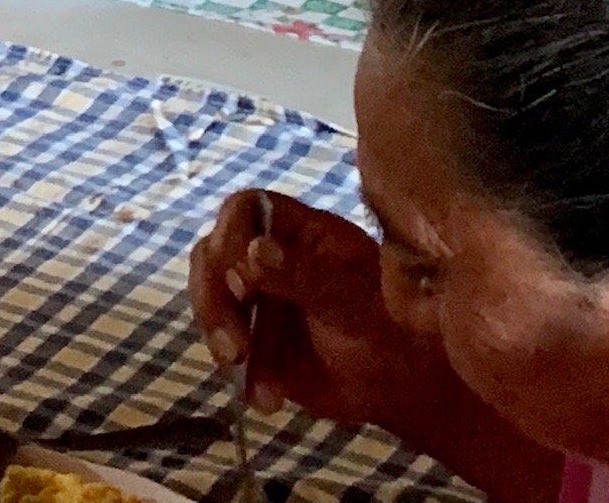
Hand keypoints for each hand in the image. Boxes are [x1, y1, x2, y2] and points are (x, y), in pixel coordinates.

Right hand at [187, 190, 441, 429]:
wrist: (400, 386)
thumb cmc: (389, 328)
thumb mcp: (353, 301)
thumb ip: (305, 275)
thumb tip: (253, 251)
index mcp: (300, 230)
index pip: (245, 210)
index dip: (231, 238)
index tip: (239, 281)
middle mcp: (269, 254)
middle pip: (212, 253)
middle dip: (214, 298)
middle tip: (234, 346)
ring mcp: (256, 295)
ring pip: (208, 295)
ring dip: (216, 331)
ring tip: (240, 366)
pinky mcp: (249, 334)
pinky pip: (221, 341)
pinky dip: (235, 370)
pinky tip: (266, 398)